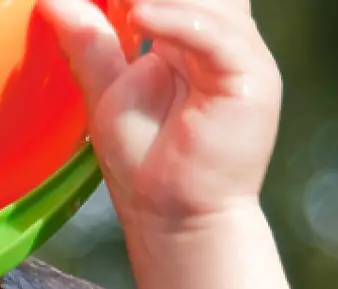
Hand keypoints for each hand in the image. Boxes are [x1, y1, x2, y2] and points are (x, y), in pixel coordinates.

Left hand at [38, 0, 281, 231]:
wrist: (176, 217)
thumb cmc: (145, 163)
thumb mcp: (106, 90)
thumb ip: (88, 41)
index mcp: (188, 34)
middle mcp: (218, 37)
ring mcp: (238, 53)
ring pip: (209, 0)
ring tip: (122, 1)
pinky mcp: (250, 77)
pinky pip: (216, 37)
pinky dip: (178, 22)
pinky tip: (140, 17)